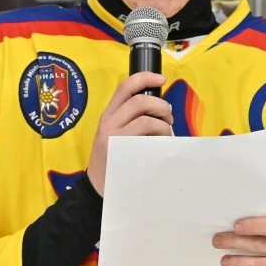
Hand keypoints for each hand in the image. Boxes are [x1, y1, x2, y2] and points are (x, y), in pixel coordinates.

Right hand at [87, 72, 171, 195]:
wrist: (96, 188)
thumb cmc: (112, 160)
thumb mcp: (114, 135)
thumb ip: (130, 120)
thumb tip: (160, 109)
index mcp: (108, 115)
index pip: (125, 86)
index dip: (145, 77)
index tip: (162, 79)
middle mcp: (108, 122)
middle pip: (139, 100)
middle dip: (161, 105)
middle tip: (169, 117)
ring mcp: (114, 137)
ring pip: (146, 119)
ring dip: (163, 124)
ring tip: (166, 133)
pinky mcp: (121, 151)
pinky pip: (147, 139)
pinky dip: (160, 139)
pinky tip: (161, 147)